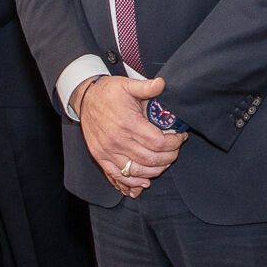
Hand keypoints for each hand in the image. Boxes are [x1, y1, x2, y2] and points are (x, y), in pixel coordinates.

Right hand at [74, 75, 185, 198]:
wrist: (85, 98)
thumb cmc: (108, 92)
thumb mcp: (128, 85)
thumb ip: (147, 87)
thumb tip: (162, 83)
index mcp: (128, 123)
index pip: (158, 142)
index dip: (174, 143)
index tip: (181, 138)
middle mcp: (118, 140)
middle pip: (150, 159)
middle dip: (169, 157)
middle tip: (175, 151)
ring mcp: (108, 151)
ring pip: (137, 170)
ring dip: (155, 171)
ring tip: (165, 162)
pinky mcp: (101, 157)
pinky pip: (118, 176)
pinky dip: (133, 183)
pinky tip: (144, 182)